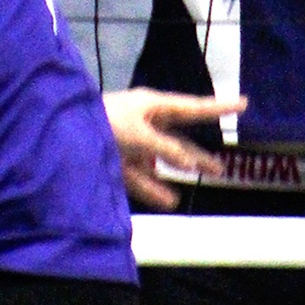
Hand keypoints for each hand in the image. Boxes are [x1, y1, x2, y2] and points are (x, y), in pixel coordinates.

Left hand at [103, 88, 245, 209]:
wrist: (61, 134)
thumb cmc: (102, 121)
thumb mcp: (138, 133)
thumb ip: (166, 149)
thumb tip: (192, 164)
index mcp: (151, 106)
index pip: (192, 107)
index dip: (218, 107)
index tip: (243, 103)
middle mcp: (144, 123)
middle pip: (179, 140)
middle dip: (199, 153)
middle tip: (222, 166)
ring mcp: (132, 145)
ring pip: (163, 161)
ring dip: (181, 171)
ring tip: (201, 182)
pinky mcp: (118, 164)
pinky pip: (142, 178)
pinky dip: (155, 189)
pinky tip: (171, 201)